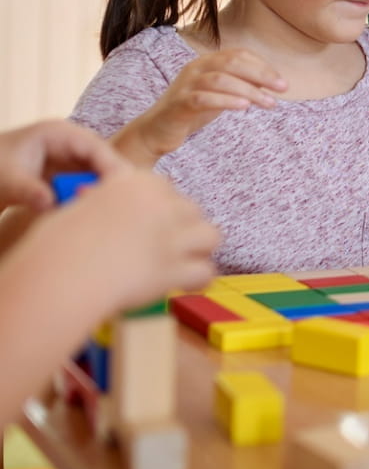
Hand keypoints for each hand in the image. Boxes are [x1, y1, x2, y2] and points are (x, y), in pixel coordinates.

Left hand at [0, 120, 127, 210]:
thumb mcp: (7, 180)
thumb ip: (30, 191)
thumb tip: (50, 204)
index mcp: (58, 133)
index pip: (95, 147)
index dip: (111, 166)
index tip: (123, 188)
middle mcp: (70, 142)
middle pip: (103, 160)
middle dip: (111, 181)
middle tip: (120, 206)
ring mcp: (71, 158)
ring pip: (98, 173)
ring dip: (100, 191)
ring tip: (105, 212)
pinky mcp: (68, 173)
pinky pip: (86, 184)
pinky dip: (88, 197)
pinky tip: (90, 213)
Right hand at [31, 170, 218, 308]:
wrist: (58, 275)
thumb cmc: (56, 246)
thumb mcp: (79, 207)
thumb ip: (103, 202)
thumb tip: (101, 206)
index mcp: (137, 182)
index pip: (167, 190)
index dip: (162, 209)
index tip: (152, 225)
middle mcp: (161, 204)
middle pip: (192, 210)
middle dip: (183, 228)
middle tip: (168, 248)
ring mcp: (171, 235)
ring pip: (211, 235)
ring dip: (199, 249)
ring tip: (185, 263)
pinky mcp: (174, 267)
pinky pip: (205, 271)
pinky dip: (198, 281)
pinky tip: (187, 286)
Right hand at [116, 48, 286, 163]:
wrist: (155, 131)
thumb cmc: (192, 110)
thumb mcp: (220, 94)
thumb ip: (241, 84)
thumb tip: (272, 81)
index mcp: (206, 62)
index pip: (239, 55)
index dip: (263, 66)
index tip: (282, 82)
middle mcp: (195, 68)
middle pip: (232, 62)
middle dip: (261, 74)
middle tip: (282, 89)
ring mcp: (185, 85)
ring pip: (221, 80)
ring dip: (249, 90)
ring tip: (269, 103)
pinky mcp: (179, 104)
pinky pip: (204, 98)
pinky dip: (226, 101)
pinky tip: (244, 108)